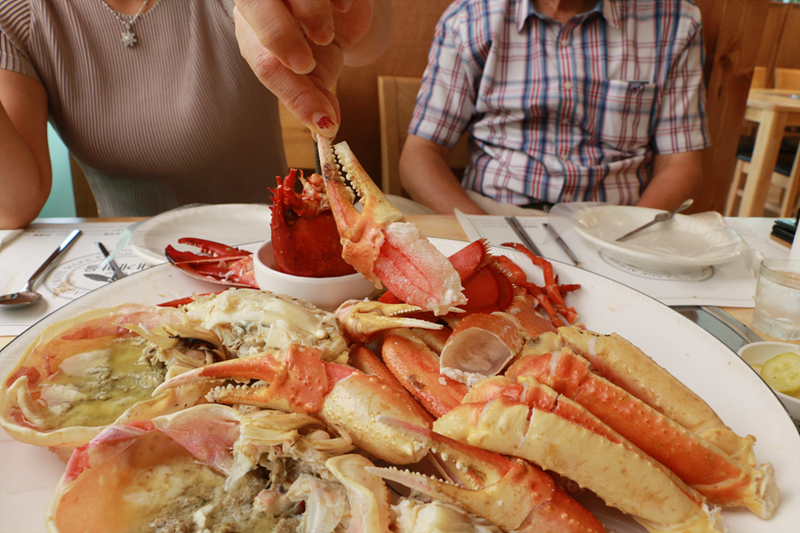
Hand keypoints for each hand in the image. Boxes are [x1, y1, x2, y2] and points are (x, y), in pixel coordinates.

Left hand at [234, 0, 390, 137]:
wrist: (342, 19)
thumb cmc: (318, 51)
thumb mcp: (314, 81)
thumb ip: (314, 102)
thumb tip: (326, 130)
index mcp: (254, 34)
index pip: (266, 62)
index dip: (292, 89)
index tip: (321, 116)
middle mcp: (265, 3)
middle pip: (255, 6)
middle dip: (281, 37)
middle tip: (305, 65)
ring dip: (314, 16)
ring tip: (324, 36)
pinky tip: (341, 8)